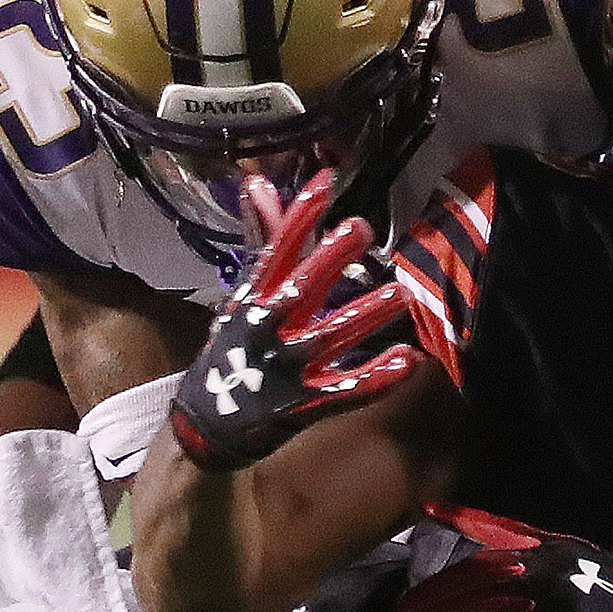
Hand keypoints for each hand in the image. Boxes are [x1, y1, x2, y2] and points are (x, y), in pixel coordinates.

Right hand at [166, 171, 417, 469]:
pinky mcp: (302, 406)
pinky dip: (376, 378)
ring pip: (330, 338)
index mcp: (250, 303)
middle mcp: (265, 331)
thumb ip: (261, 245)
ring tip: (398, 293)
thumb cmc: (229, 355)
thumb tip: (258, 183)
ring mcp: (284, 370)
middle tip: (361, 228)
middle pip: (300, 289)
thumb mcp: (238, 302)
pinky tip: (407, 360)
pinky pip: (345, 390)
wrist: (204, 428)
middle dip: (330, 258)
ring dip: (365, 315)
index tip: (325, 183)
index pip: (274, 252)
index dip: (299, 217)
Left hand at [388, 504, 612, 611]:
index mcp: (562, 547)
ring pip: (479, 598)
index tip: (426, 511)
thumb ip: (556, 583)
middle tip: (399, 609)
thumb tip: (522, 600)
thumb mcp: (595, 584)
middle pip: (478, 569)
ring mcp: (551, 591)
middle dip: (436, 589)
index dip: (463, 519)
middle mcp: (553, 561)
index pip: (502, 529)